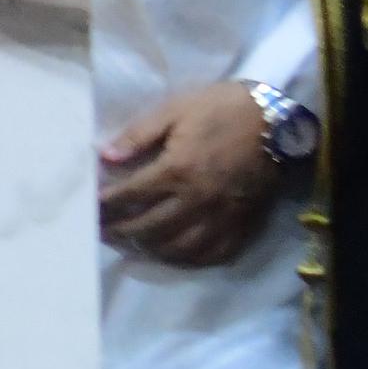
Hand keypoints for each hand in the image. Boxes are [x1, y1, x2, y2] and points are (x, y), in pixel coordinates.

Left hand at [97, 81, 281, 267]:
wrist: (279, 121)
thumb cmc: (222, 109)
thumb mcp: (176, 109)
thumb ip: (139, 135)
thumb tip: (105, 156)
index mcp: (177, 170)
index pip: (129, 197)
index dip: (104, 206)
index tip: (89, 209)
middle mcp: (197, 200)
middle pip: (148, 229)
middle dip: (119, 232)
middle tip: (102, 231)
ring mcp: (221, 217)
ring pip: (177, 248)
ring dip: (149, 249)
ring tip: (130, 243)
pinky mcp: (242, 225)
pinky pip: (211, 255)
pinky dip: (187, 259)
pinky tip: (172, 253)